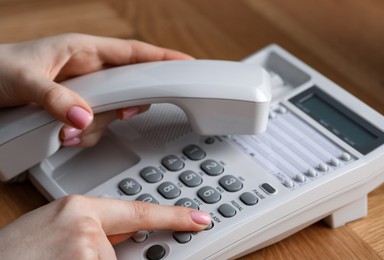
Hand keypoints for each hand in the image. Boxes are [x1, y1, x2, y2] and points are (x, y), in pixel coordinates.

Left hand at [0, 33, 192, 146]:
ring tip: (66, 130)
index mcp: (84, 50)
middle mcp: (88, 70)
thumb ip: (55, 96)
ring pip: (112, 112)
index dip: (164, 57)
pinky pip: (94, 125)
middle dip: (123, 107)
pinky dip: (84, 135)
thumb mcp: (24, 78)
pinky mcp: (74, 109)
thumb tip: (83, 115)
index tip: (188, 65)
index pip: (135, 52)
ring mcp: (83, 92)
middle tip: (114, 115)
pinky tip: (64, 134)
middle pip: (128, 88)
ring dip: (96, 126)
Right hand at [0, 195, 210, 259]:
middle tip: (73, 254)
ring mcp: (85, 252)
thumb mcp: (59, 227)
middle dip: (110, 259)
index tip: (200, 219)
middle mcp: (86, 228)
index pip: (140, 211)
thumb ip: (99, 228)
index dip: (174, 216)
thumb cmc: (16, 252)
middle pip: (124, 253)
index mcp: (79, 209)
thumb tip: (133, 234)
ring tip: (60, 259)